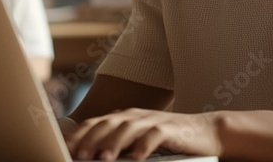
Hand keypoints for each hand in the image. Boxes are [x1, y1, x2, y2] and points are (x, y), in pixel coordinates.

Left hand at [66, 108, 221, 160]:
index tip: (67, 149)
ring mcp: (153, 120)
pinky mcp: (170, 128)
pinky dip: (143, 146)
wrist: (205, 132)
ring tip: (104, 159)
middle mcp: (136, 115)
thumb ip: (119, 144)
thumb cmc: (169, 140)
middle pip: (108, 123)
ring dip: (114, 143)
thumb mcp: (139, 140)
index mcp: (125, 117)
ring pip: (128, 128)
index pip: (97, 122)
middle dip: (92, 139)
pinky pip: (154, 135)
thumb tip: (94, 156)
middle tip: (80, 155)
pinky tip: (136, 158)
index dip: (80, 135)